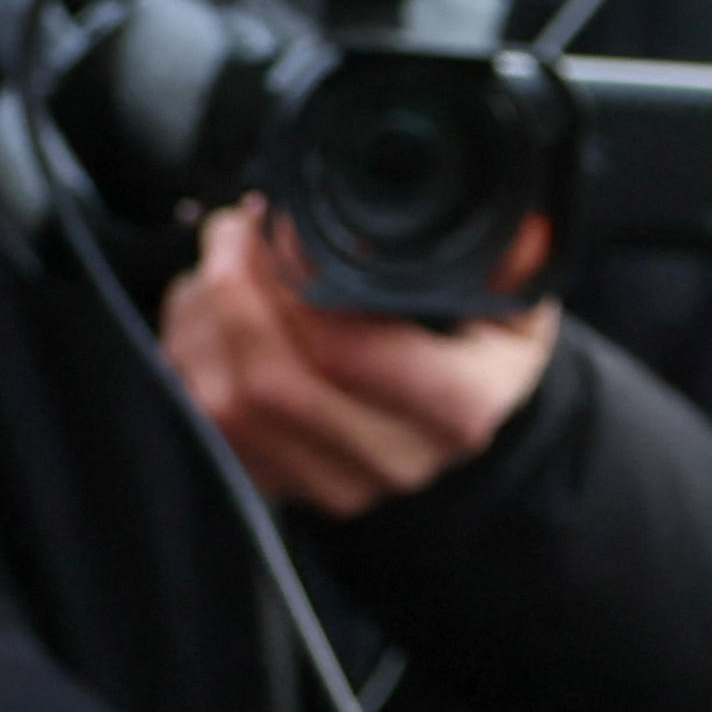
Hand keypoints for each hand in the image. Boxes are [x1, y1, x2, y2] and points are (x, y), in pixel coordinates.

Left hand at [159, 199, 558, 514]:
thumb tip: (522, 230)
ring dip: (204, 320)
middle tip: (234, 230)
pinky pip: (203, 423)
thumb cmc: (478, 337)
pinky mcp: (282, 486)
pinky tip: (210, 310)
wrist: (458, 407)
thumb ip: (511, 258)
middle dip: (233, 289)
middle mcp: (397, 460)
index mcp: (459, 407)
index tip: (281, 225)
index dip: (296, 284)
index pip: (354, 354)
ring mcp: (334, 483)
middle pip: (273, 383)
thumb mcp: (512, 293)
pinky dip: (190, 354)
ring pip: (225, 404)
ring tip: (221, 262)